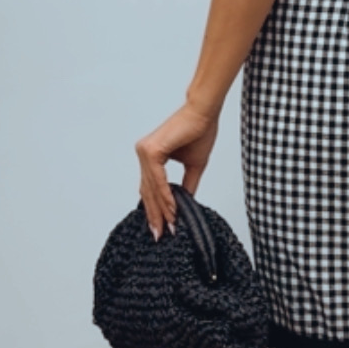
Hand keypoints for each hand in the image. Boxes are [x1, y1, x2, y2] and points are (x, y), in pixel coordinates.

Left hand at [135, 102, 219, 239]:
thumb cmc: (199, 131)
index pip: (151, 187)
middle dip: (155, 214)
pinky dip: (165, 196)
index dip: (157, 209)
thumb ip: (187, 184)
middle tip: (161, 234)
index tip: (163, 227)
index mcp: (151, 156)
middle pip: (147, 190)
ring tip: (170, 225)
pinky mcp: (151, 150)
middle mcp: (144, 153)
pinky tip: (172, 209)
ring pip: (152, 187)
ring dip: (161, 209)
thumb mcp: (194, 165)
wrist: (203, 113)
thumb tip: (185, 204)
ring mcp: (145, 151)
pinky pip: (157, 180)